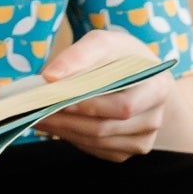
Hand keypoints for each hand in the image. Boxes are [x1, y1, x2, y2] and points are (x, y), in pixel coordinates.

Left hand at [38, 28, 173, 160]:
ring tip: (36, 116)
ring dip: (63, 131)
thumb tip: (50, 77)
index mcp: (158, 88)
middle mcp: (155, 119)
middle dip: (66, 120)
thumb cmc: (121, 57)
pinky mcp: (126, 150)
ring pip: (96, 142)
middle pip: (105, 127)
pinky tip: (55, 125)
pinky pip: (95, 149)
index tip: (56, 98)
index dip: (89, 105)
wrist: (140, 78)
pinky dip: (71, 137)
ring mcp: (142, 139)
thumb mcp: (105, 43)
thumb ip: (79, 55)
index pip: (123, 106)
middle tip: (34, 110)